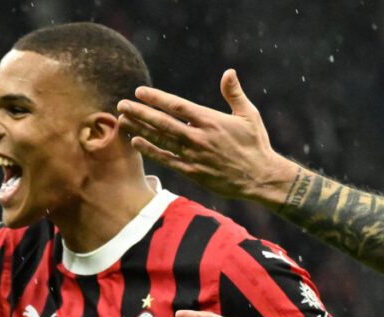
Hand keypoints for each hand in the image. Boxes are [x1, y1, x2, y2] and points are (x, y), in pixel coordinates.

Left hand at [117, 69, 299, 204]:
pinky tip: (137, 142)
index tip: (140, 92)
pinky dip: (151, 151)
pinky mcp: (194, 173)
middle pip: (163, 122)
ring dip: (140, 129)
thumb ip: (234, 94)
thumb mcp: (249, 115)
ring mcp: (194, 156)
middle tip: (121, 104)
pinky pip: (167, 160)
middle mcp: (199, 137)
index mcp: (211, 121)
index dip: (156, 98)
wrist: (262, 178)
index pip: (177, 106)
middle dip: (140, 113)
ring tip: (123, 120)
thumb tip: (229, 72)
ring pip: (161, 140)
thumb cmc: (257, 145)